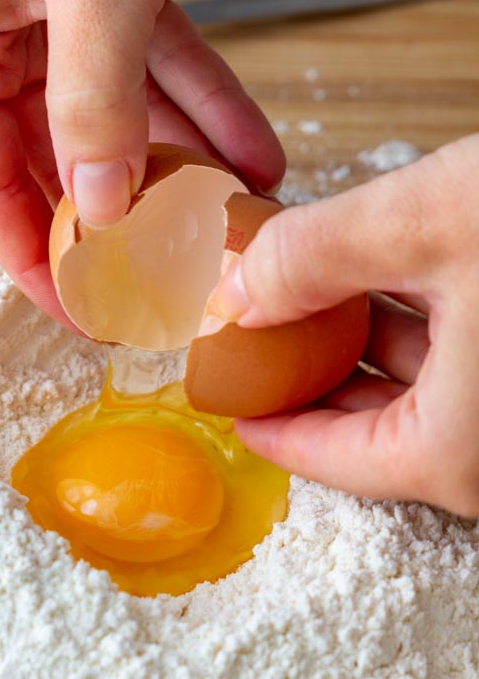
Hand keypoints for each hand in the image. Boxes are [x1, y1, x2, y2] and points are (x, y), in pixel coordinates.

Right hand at [0, 0, 284, 327]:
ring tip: (231, 221)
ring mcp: (39, 12)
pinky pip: (151, 67)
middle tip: (175, 275)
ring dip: (178, 169)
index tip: (91, 314)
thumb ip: (93, 106)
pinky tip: (252, 153)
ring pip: (109, 121)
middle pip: (50, 161)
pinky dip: (202, 108)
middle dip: (124, 218)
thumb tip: (104, 209)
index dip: (39, 262)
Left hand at [212, 135, 478, 517]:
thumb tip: (239, 290)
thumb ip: (318, 255)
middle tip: (254, 333)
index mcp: (453, 454)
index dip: (263, 420)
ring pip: (420, 393)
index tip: (223, 396)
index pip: (321, 457)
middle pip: (367, 426)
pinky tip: (390, 278)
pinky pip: (466, 371)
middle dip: (308, 370)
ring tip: (309, 293)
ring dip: (363, 340)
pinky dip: (424, 329)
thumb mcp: (437, 221)